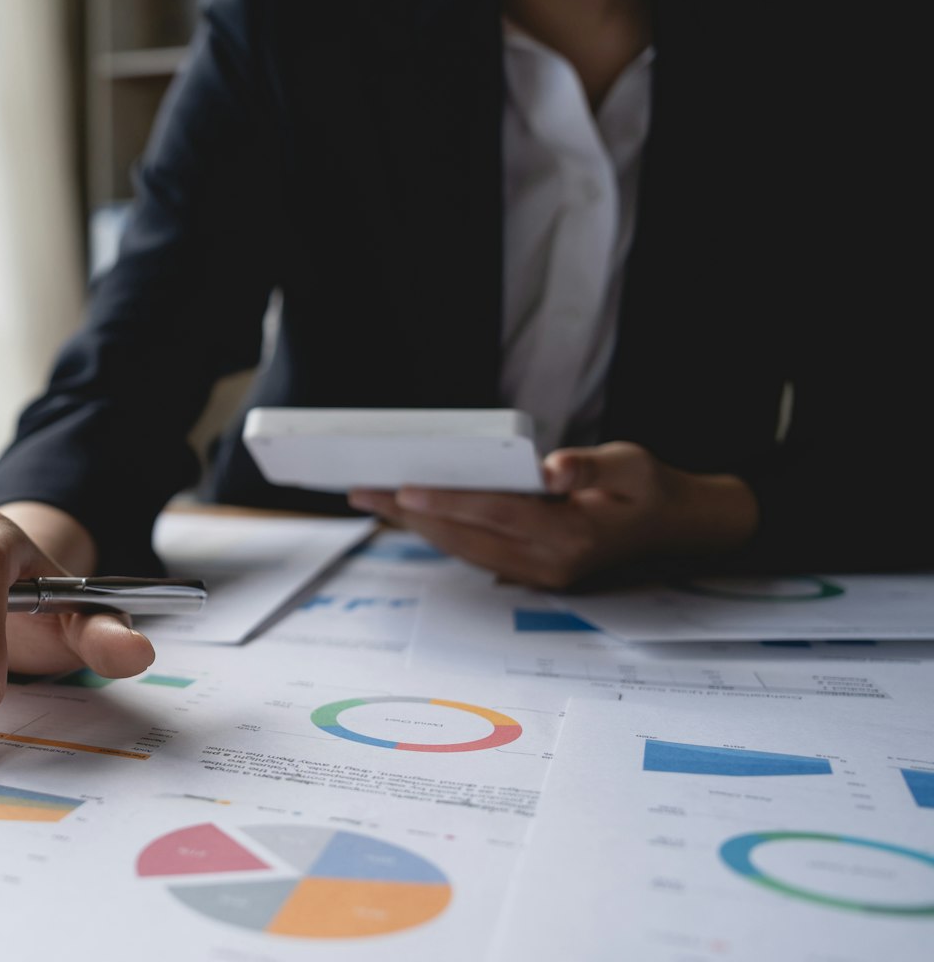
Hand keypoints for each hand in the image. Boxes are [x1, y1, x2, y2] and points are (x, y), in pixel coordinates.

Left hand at [347, 441, 758, 589]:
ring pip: (462, 548)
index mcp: (574, 534)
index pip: (498, 514)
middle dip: (410, 514)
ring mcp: (538, 574)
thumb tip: (554, 467)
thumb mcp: (631, 464)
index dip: (449, 501)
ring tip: (372, 499)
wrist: (677, 527)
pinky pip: (473, 552)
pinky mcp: (531, 573)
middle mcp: (550, 563)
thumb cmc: (649, 487)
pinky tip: (409, 513)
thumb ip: (590, 466)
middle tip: (362, 489)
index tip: (405, 489)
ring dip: (415, 525)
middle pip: (465, 536)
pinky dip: (438, 531)